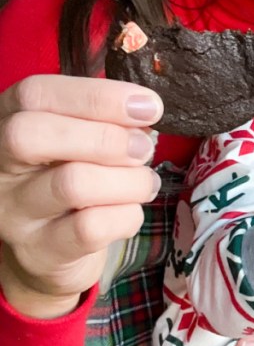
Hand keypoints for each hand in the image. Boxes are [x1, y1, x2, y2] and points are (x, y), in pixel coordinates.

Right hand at [0, 75, 161, 317]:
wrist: (54, 247)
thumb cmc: (76, 172)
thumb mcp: (84, 136)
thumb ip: (107, 118)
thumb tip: (145, 108)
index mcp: (8, 121)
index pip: (35, 94)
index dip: (97, 96)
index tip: (147, 106)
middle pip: (32, 135)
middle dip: (105, 138)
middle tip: (144, 148)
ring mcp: (13, 211)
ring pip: (71, 184)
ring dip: (128, 180)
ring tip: (145, 182)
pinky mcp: (39, 251)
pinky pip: (90, 228)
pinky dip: (126, 215)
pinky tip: (131, 210)